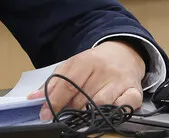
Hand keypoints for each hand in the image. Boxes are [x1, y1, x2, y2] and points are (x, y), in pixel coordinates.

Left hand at [28, 41, 145, 120]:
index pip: (67, 85)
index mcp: (84, 61)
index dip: (55, 101)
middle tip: (67, 112)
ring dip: (89, 112)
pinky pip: (123, 108)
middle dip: (71, 109)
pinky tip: (107, 111)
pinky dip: (113, 112)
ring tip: (85, 110)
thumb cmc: (92, 64)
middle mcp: (103, 70)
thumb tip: (33, 98)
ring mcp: (120, 81)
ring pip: (100, 105)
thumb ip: (53, 83)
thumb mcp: (71, 67)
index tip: (45, 114)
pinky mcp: (135, 92)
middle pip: (82, 97)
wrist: (123, 54)